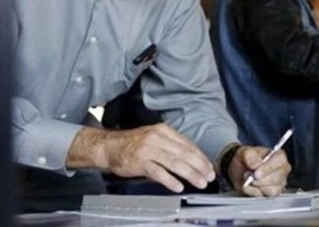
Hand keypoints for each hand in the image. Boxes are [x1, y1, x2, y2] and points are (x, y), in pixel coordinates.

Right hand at [67, 124, 214, 192]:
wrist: (109, 146)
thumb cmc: (134, 144)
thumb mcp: (155, 138)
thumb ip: (172, 145)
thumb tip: (193, 157)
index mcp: (164, 130)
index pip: (188, 145)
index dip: (201, 157)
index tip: (209, 167)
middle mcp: (158, 138)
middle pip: (184, 153)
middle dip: (200, 166)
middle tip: (209, 176)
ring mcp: (148, 150)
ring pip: (175, 163)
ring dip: (190, 174)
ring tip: (200, 182)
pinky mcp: (140, 162)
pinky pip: (158, 172)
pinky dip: (170, 180)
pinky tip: (178, 186)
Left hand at [228, 146, 290, 196]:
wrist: (240, 171)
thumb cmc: (246, 159)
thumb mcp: (244, 153)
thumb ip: (250, 156)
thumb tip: (256, 164)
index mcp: (279, 155)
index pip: (280, 160)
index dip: (268, 167)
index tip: (256, 173)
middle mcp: (283, 169)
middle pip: (277, 178)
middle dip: (260, 180)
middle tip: (247, 176)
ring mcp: (280, 182)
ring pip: (273, 190)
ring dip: (257, 186)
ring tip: (249, 180)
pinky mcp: (274, 193)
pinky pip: (266, 196)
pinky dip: (255, 192)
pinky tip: (251, 186)